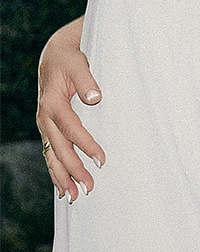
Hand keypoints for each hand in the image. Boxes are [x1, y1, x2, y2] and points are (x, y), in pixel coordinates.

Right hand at [37, 18, 104, 200]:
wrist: (54, 55)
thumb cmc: (69, 59)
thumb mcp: (78, 65)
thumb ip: (87, 81)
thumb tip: (96, 98)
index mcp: (53, 104)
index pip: (72, 130)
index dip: (87, 146)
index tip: (102, 160)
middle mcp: (45, 118)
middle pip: (60, 150)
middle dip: (73, 171)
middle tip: (89, 189)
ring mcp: (44, 125)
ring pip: (52, 156)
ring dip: (62, 177)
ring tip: (74, 196)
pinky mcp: (47, 127)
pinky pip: (50, 152)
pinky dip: (55, 170)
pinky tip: (62, 185)